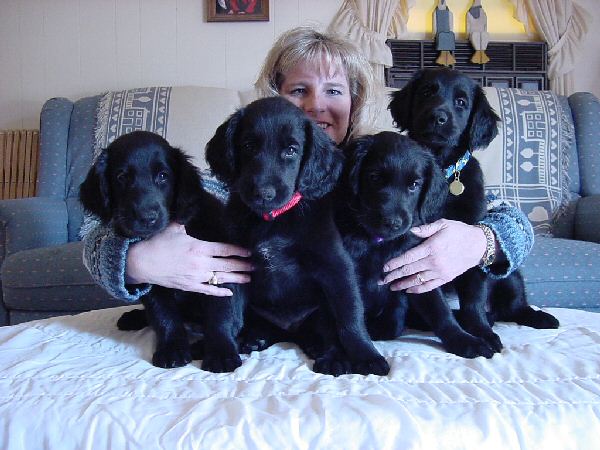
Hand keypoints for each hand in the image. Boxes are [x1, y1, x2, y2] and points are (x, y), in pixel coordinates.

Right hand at [126, 223, 252, 295]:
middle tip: (255, 266)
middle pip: (227, 265)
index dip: (238, 251)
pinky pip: (207, 290)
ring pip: (220, 278)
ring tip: (248, 278)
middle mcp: (200, 264)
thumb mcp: (174, 227)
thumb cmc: (156, 242)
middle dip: (242, 265)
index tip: (249, 252)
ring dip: (236, 278)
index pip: (224, 249)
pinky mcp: (189, 286)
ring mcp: (195, 277)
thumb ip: (187, 220)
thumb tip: (192, 208)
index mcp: (199, 247)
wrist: (140, 262)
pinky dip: (219, 292)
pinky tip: (229, 293)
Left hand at [379, 219, 487, 293]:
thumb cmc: (459, 232)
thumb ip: (425, 228)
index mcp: (431, 247)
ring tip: (391, 287)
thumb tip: (411, 232)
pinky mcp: (446, 278)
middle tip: (381, 281)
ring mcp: (440, 272)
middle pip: (409, 270)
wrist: (479, 245)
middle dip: (394, 276)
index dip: (395, 263)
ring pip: (417, 280)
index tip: (385, 268)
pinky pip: (429, 286)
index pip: (408, 257)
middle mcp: (434, 261)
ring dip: (402, 284)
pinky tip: (408, 290)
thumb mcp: (443, 224)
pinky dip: (418, 289)